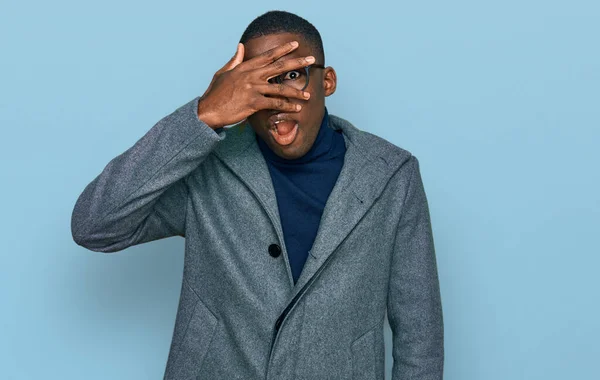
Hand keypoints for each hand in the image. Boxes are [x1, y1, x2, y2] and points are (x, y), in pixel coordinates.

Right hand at [197, 41, 313, 128]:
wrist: (209, 110)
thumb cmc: (215, 93)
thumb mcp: (223, 72)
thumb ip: (235, 60)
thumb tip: (241, 46)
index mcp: (245, 67)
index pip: (268, 56)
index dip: (283, 49)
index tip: (295, 44)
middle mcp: (251, 76)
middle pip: (279, 66)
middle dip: (297, 62)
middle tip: (312, 60)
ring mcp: (253, 89)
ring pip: (281, 89)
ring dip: (296, 92)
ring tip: (308, 95)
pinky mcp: (254, 103)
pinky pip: (275, 104)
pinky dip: (287, 107)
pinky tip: (297, 108)